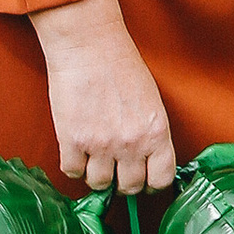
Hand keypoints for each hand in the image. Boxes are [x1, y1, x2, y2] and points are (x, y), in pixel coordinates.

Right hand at [31, 0, 176, 192]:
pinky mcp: (71, 141)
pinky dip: (74, 165)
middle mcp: (131, 144)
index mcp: (156, 132)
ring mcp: (100, 145)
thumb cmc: (122, 66)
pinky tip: (77, 150)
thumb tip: (147, 162)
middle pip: (130, 187)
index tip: (145, 177)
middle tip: (117, 167)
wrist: (90, 46)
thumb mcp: (151, 101)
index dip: (152, 182)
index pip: (162, 179)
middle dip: (124, 180)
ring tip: (95, 155)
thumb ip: (151, 134)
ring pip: (99, 184)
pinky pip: (72, 172)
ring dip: (97, 174)